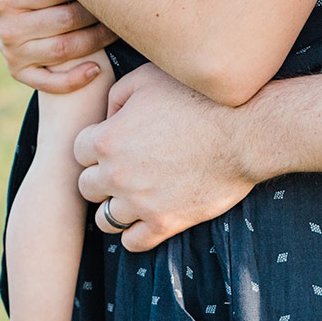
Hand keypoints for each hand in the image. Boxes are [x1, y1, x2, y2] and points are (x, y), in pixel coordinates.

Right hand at [0, 0, 113, 92]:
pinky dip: (76, 79)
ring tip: (116, 25)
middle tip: (115, 0)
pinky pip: (51, 84)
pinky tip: (96, 68)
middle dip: (96, 10)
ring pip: (67, 49)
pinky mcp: (20, 73)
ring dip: (98, 39)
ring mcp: (13, 54)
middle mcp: (7, 29)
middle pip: (67, 20)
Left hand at [75, 64, 256, 250]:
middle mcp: (116, 174)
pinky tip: (147, 218)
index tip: (115, 144)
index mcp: (107, 139)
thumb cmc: (198, 98)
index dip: (96, 146)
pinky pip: (132, 243)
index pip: (78, 152)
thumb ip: (116, 96)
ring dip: (116, 207)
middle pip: (86, 187)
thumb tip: (107, 118)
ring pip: (105, 219)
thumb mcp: (148, 78)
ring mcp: (139, 202)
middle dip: (102, 177)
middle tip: (126, 169)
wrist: (243, 131)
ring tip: (136, 196)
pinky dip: (135, 233)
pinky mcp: (165, 223)